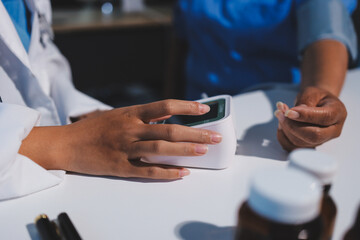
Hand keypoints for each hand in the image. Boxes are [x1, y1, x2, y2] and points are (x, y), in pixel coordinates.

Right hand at [19, 100, 221, 179]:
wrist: (66, 144)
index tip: (204, 109)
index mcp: (131, 113)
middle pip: (170, 130)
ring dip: (185, 151)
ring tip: (204, 152)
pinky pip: (147, 171)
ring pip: (161, 149)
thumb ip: (142, 115)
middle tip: (214, 137)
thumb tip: (168, 114)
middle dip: (195, 133)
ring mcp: (125, 148)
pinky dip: (167, 173)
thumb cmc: (93, 128)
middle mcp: (131, 129)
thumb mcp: (118, 114)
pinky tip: (182, 173)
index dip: (187, 107)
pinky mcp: (120, 167)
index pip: (165, 106)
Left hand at [274, 86, 346, 151]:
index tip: (287, 112)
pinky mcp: (309, 146)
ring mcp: (322, 140)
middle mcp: (333, 130)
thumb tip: (294, 114)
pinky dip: (282, 136)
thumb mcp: (312, 92)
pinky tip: (280, 125)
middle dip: (292, 125)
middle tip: (280, 113)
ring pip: (300, 142)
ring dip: (285, 129)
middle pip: (314, 136)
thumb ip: (305, 102)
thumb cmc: (316, 97)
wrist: (317, 104)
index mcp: (338, 113)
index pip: (324, 118)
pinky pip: (292, 147)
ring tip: (279, 114)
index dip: (304, 116)